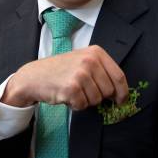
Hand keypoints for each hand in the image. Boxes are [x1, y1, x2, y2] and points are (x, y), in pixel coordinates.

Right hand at [1, 45, 127, 110]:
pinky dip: (75, 105)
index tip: (122, 101)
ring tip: (73, 90)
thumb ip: (102, 71)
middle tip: (84, 91)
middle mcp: (90, 61)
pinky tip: (66, 95)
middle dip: (98, 97)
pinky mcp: (72, 88)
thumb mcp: (83, 61)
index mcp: (96, 52)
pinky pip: (83, 105)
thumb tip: (120, 92)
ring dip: (85, 101)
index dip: (123, 92)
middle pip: (109, 91)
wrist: (35, 76)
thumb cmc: (61, 70)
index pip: (119, 76)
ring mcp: (81, 74)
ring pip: (96, 100)